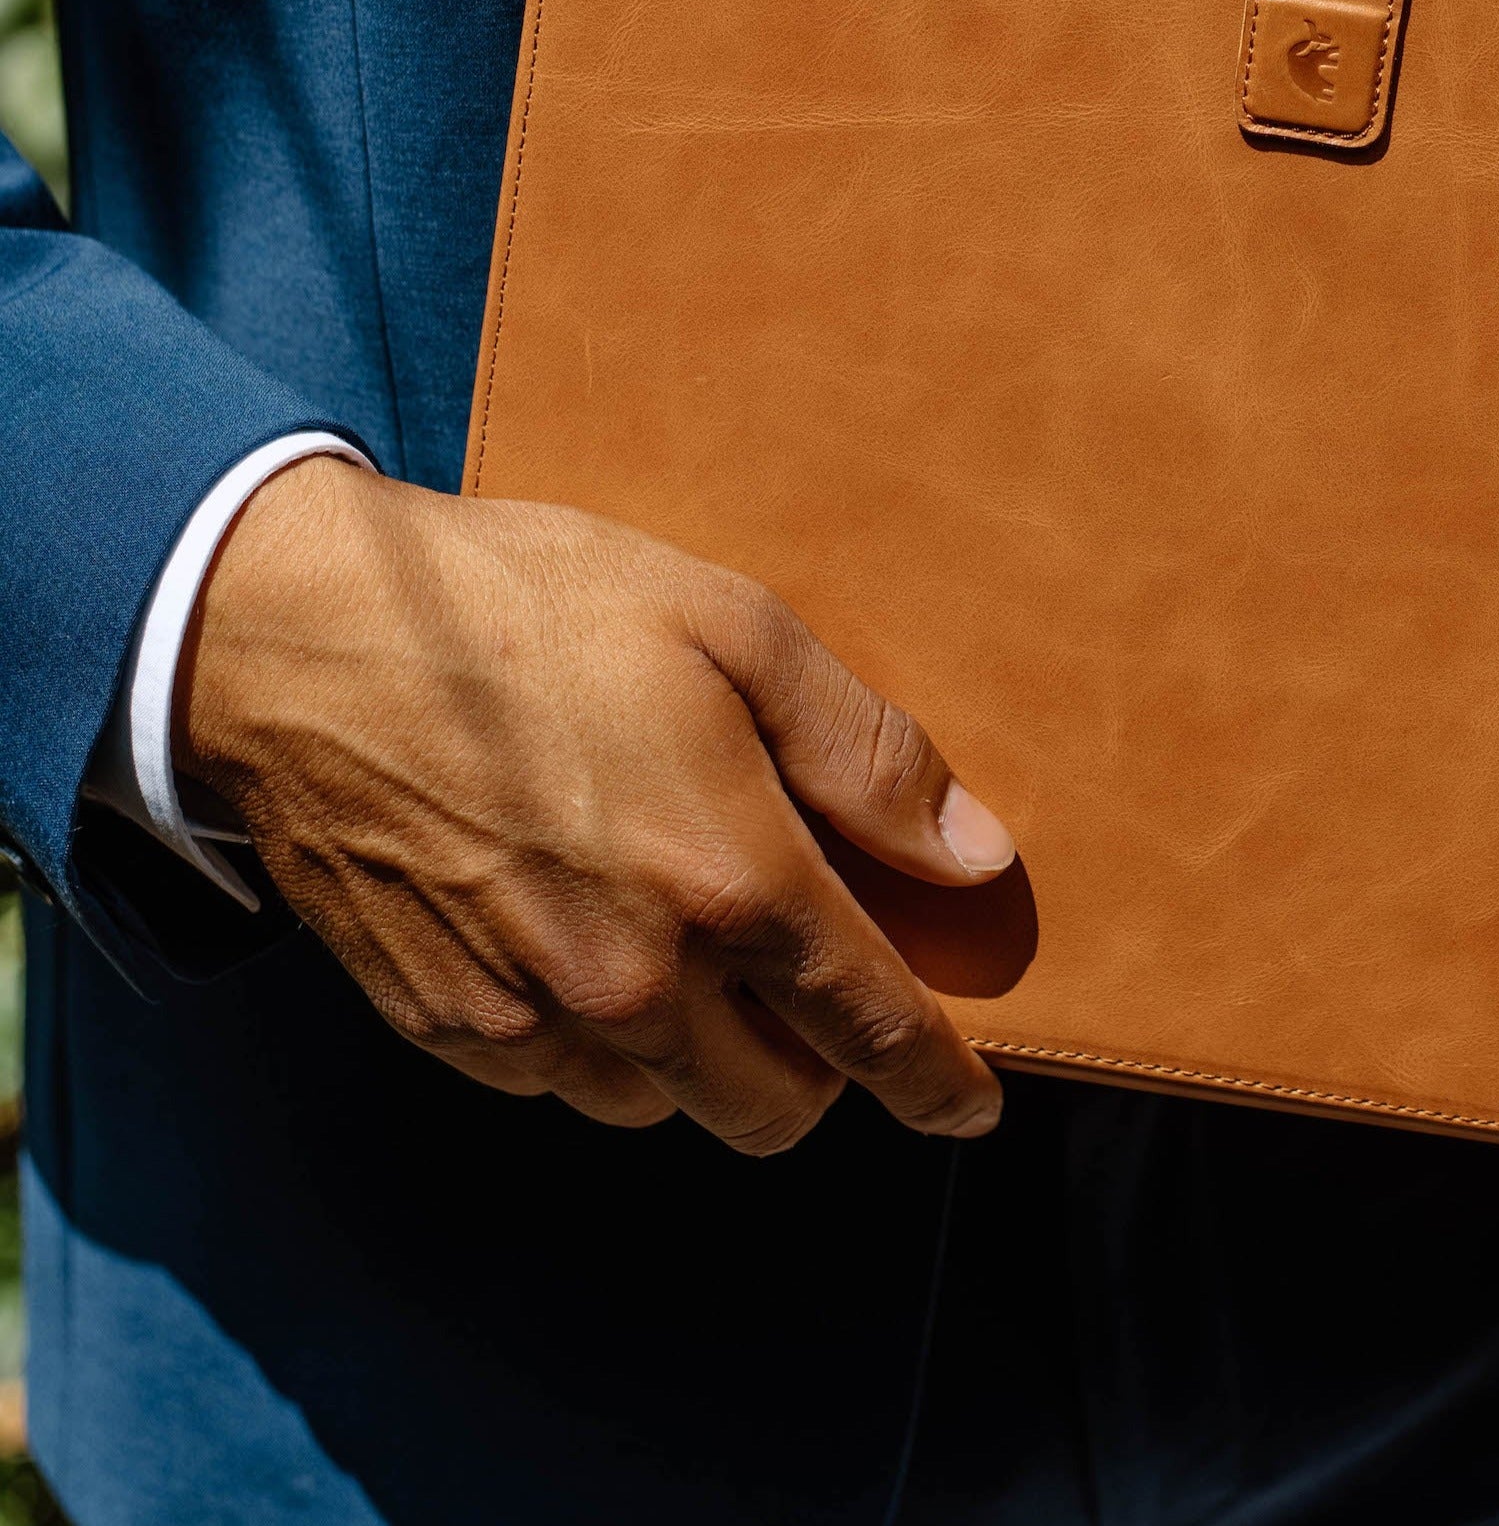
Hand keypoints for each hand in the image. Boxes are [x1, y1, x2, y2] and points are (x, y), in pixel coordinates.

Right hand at [181, 457, 1018, 1151]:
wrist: (302, 641)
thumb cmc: (532, 610)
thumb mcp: (734, 628)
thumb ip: (867, 755)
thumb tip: (976, 858)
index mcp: (729, 883)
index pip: (871, 1029)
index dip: (936, 1084)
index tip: (969, 1110)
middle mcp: (636, 982)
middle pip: (774, 1106)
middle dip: (821, 1069)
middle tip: (819, 987)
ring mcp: (530, 1019)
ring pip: (667, 1106)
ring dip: (708, 1058)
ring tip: (698, 949)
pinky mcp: (443, 1028)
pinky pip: (561, 1087)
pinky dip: (604, 1047)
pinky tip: (595, 946)